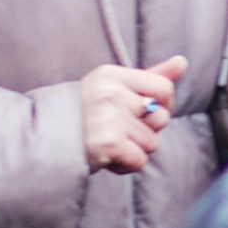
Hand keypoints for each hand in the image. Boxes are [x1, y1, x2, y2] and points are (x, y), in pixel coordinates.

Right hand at [81, 55, 185, 171]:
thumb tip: (182, 62)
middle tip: (118, 130)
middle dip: (146, 130)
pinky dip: (126, 165)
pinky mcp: (108, 143)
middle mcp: (111, 93)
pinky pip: (140, 160)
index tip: (143, 113)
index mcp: (112, 75)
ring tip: (109, 143)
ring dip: (134, 150)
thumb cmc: (84, 114)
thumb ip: (150, 77)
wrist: (44, 142)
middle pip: (161, 118)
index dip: (162, 105)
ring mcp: (109, 118)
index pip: (164, 88)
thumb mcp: (113, 88)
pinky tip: (108, 157)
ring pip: (151, 143)